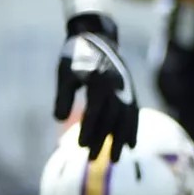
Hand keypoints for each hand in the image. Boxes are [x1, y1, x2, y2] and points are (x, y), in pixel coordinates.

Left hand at [56, 12, 137, 158]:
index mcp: (99, 81)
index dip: (89, 129)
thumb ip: (63, 95)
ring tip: (115, 158)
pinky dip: (132, 129)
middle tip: (92, 159)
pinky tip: (130, 145)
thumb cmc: (75, 55)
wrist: (96, 35)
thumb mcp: (65, 72)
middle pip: (110, 118)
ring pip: (125, 118)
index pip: (95, 110)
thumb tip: (59, 119)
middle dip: (102, 140)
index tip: (81, 146)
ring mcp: (125, 88)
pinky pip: (133, 112)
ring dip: (119, 139)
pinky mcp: (129, 89)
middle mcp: (116, 85)